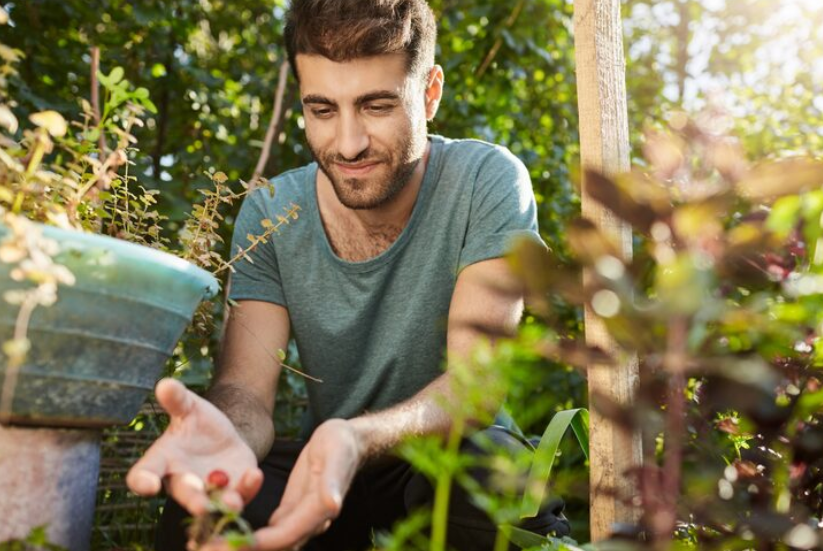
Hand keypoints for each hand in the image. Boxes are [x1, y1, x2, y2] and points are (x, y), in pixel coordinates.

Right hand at [126, 378, 263, 514]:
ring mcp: (209, 490)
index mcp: (162, 462)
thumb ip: (177, 399)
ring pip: (216, 502)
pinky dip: (248, 488)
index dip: (142, 481)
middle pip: (184, 494)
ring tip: (233, 502)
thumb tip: (165, 384)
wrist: (224, 435)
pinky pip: (241, 494)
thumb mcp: (188, 407)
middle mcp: (183, 482)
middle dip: (193, 500)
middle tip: (201, 506)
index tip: (147, 485)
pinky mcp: (235, 490)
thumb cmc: (196, 423)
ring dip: (224, 503)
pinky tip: (254, 475)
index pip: (143, 475)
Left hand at [202, 419, 362, 550]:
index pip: (287, 534)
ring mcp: (299, 518)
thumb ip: (333, 481)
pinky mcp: (291, 511)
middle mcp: (309, 521)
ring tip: (206, 545)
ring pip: (270, 543)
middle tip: (206, 548)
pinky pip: (269, 532)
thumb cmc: (342, 444)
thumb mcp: (337, 455)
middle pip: (275, 546)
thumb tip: (332, 505)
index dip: (259, 543)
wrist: (347, 442)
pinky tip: (224, 533)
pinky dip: (247, 536)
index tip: (230, 544)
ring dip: (241, 545)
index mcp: (319, 510)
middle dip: (243, 549)